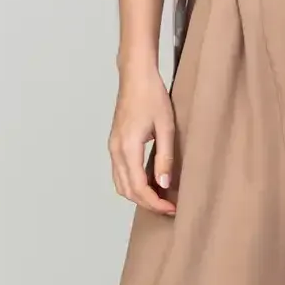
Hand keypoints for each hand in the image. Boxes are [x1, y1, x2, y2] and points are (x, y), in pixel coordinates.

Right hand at [107, 63, 176, 215]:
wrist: (136, 75)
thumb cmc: (152, 95)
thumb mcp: (166, 126)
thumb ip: (165, 156)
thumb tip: (164, 184)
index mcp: (128, 148)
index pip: (139, 188)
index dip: (155, 202)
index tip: (171, 208)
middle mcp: (115, 151)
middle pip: (127, 191)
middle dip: (147, 203)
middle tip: (168, 207)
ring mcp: (112, 147)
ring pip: (121, 184)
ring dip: (138, 195)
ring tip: (160, 197)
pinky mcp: (114, 143)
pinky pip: (119, 172)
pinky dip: (132, 183)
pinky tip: (149, 181)